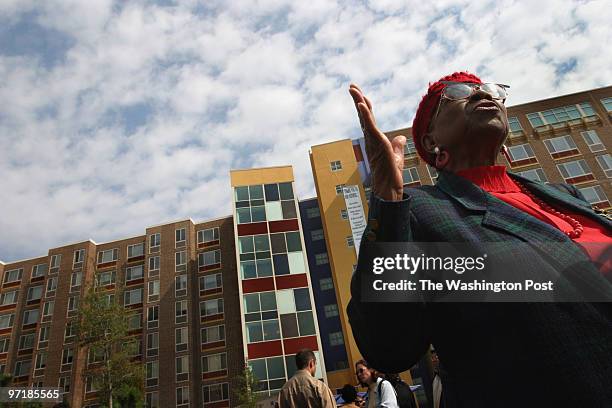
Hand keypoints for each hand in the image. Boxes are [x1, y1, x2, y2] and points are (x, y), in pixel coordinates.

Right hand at [349, 84, 405, 200]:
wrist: (389, 188)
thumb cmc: (391, 175)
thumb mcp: (397, 156)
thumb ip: (398, 146)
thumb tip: (401, 137)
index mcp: (375, 139)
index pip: (369, 119)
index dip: (365, 106)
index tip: (361, 95)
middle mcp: (371, 139)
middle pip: (364, 115)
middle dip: (358, 99)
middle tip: (351, 86)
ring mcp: (373, 141)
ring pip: (365, 117)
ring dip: (359, 102)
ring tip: (353, 89)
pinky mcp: (377, 143)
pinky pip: (370, 126)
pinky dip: (365, 115)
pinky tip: (362, 104)